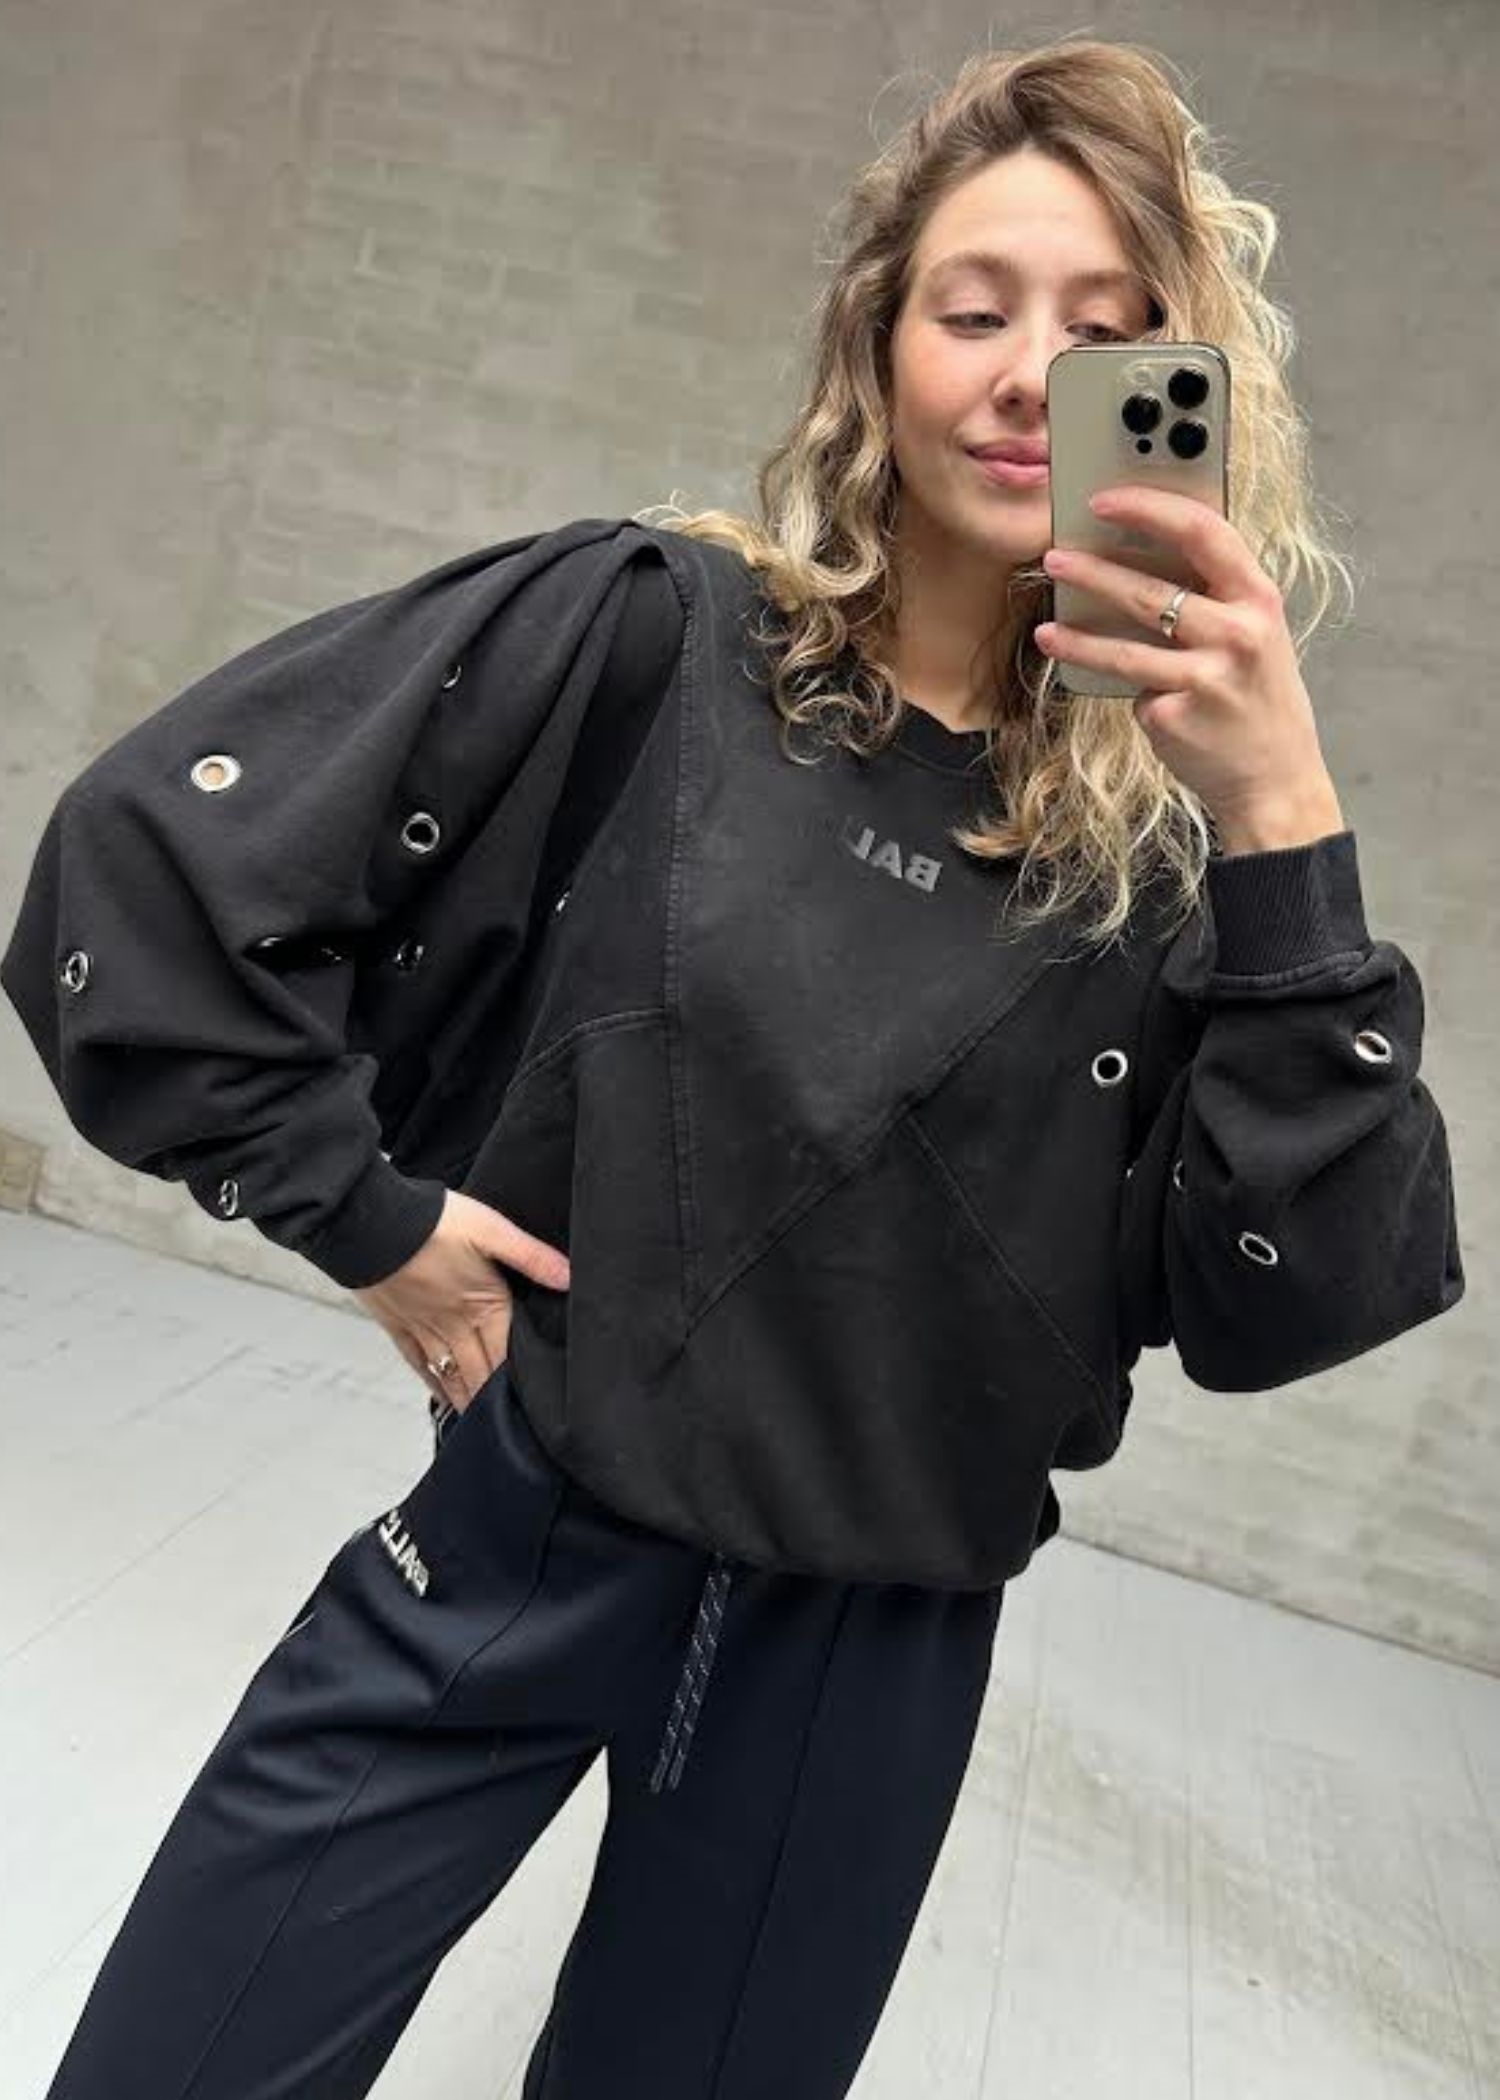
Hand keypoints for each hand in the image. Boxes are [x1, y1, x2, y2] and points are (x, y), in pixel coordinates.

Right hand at [353, 1189, 571, 1413]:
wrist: (371, 1220)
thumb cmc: (431, 1221)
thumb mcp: (491, 1229)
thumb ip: (531, 1257)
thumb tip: (569, 1277)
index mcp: (483, 1305)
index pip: (507, 1356)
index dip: (519, 1383)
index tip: (532, 1408)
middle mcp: (453, 1325)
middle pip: (480, 1374)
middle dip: (494, 1402)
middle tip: (509, 1426)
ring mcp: (423, 1328)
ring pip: (451, 1375)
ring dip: (467, 1399)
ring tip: (480, 1423)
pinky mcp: (396, 1324)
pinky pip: (418, 1363)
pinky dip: (433, 1383)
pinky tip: (442, 1394)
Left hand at [1035, 485, 1340, 832]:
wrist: (1274, 780)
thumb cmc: (1254, 696)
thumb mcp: (1253, 633)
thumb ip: (1213, 594)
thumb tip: (1136, 553)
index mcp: (1259, 597)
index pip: (1203, 531)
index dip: (1148, 507)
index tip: (1102, 499)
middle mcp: (1239, 633)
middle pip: (1152, 590)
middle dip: (1094, 571)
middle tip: (1053, 556)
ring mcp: (1207, 678)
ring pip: (1125, 648)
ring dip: (1076, 636)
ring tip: (1044, 626)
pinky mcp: (1177, 716)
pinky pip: (1131, 690)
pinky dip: (1112, 683)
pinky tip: (1092, 676)